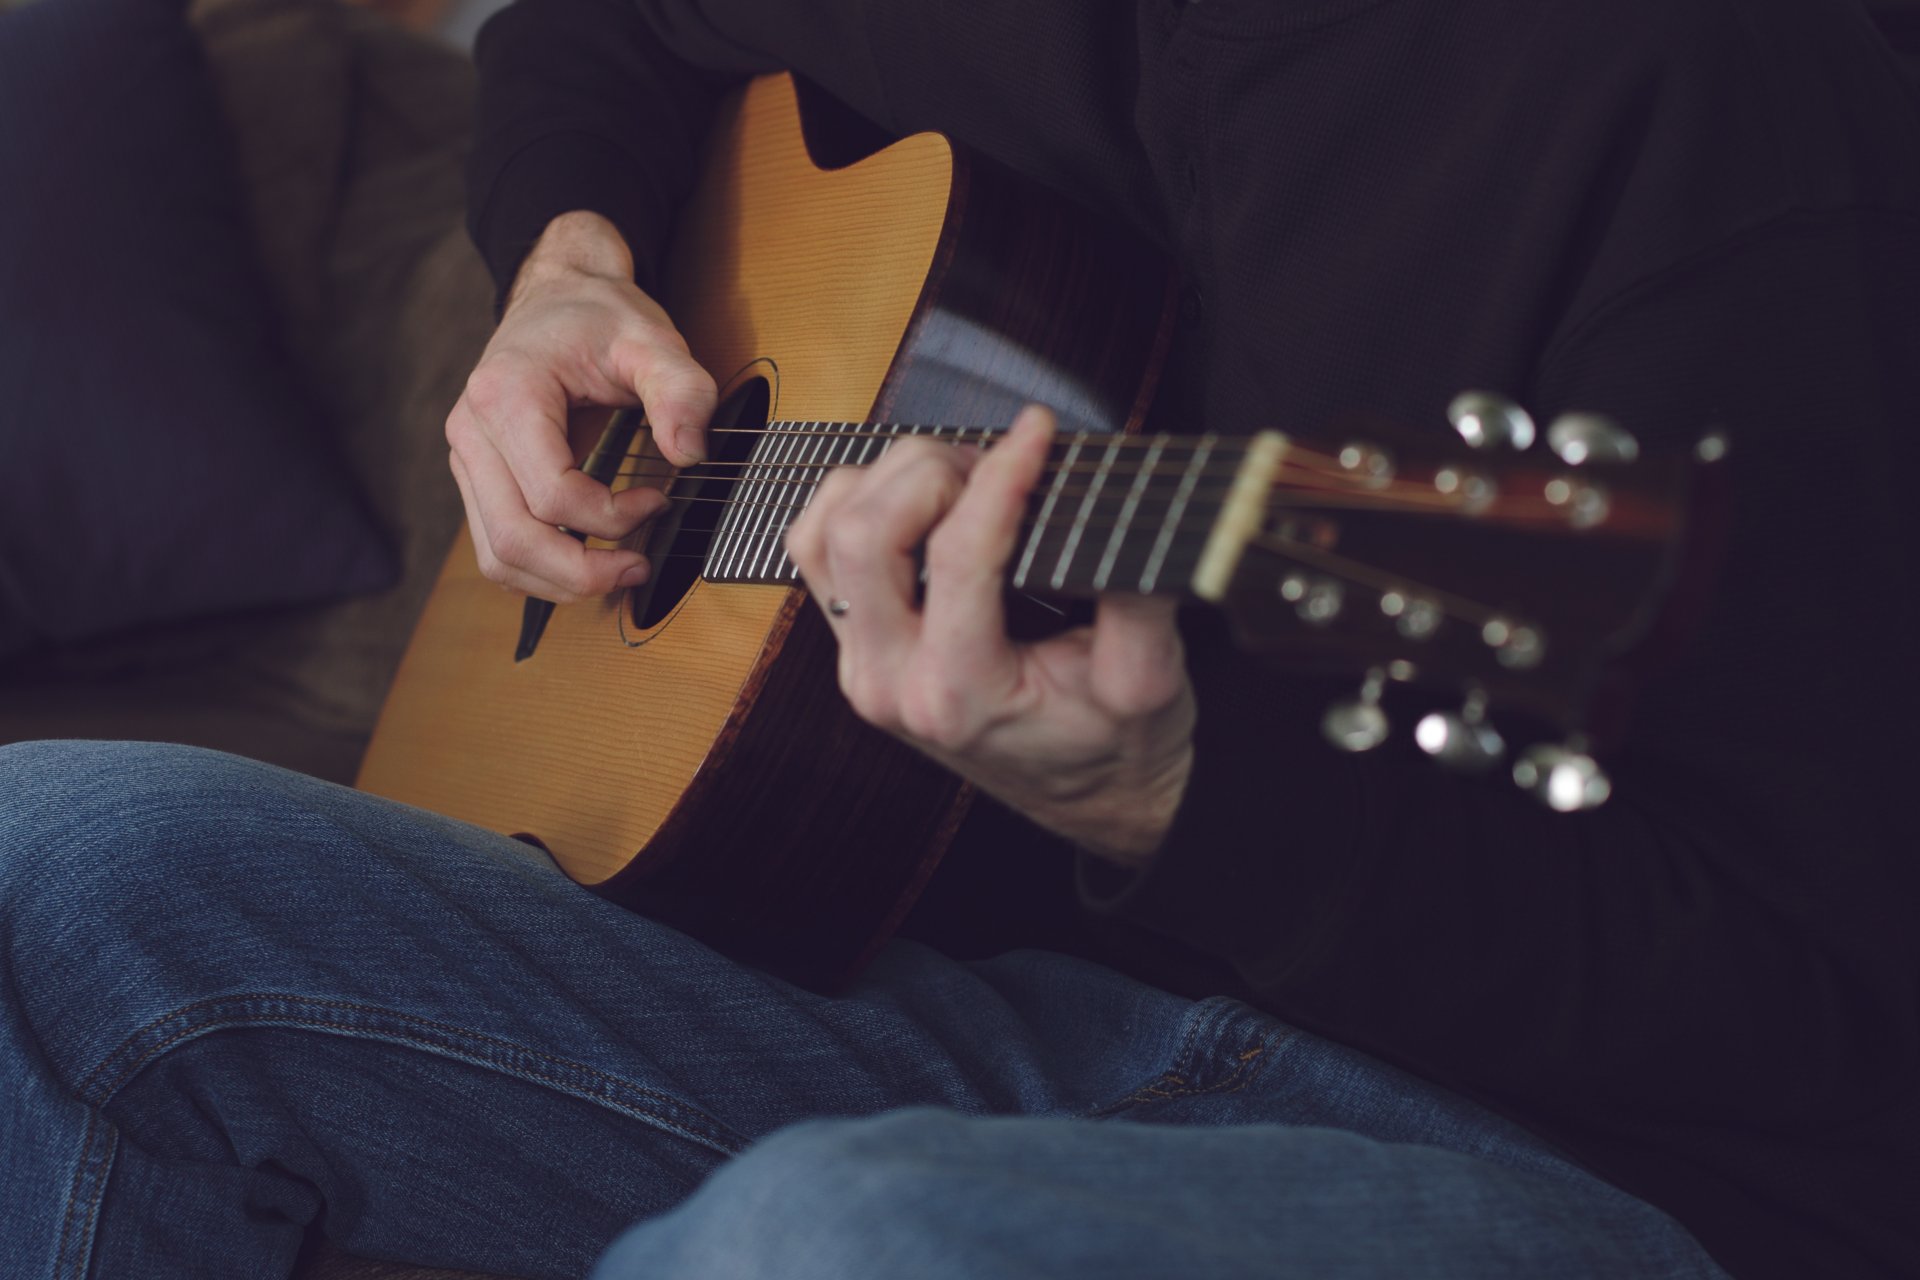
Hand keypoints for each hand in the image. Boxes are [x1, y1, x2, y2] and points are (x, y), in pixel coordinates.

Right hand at [445, 211, 716, 601]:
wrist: (558, 293)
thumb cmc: (599, 316)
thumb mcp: (652, 340)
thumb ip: (680, 391)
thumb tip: (690, 454)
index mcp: (506, 395)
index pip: (551, 494)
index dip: (612, 516)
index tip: (659, 500)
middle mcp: (471, 431)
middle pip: (514, 539)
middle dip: (581, 571)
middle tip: (636, 568)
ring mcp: (466, 457)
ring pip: (497, 556)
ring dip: (558, 581)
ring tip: (615, 571)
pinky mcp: (476, 476)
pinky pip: (495, 546)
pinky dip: (539, 570)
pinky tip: (585, 560)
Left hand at [785, 406, 1195, 865]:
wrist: (1090, 795)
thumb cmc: (1116, 741)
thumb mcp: (1148, 678)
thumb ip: (1141, 599)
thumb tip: (1127, 513)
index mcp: (962, 695)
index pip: (959, 553)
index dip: (1002, 474)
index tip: (1039, 431)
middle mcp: (891, 682)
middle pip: (864, 533)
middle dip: (932, 473)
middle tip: (997, 466)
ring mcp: (860, 665)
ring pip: (824, 532)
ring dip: (887, 484)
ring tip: (962, 482)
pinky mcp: (851, 648)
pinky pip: (814, 550)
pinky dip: (856, 505)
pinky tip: (919, 502)